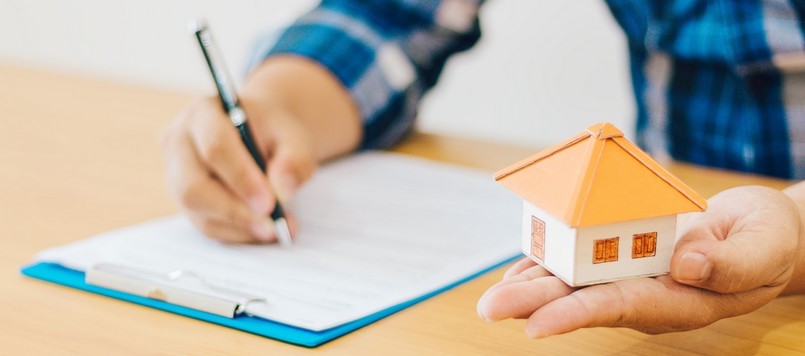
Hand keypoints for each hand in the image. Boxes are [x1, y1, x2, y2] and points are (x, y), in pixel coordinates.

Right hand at [160, 95, 315, 242]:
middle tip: (271, 225)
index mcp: (204, 113)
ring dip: (239, 226)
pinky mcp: (183, 199)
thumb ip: (294, 160)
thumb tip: (282, 190)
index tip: (270, 203)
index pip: (215, 148)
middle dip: (235, 210)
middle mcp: (179, 142)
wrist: (259, 135)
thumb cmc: (273, 133)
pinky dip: (237, 233)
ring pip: (197, 210)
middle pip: (194, 185)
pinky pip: (205, 224)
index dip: (242, 179)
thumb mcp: (294, 137)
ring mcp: (175, 173)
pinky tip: (263, 230)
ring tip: (276, 228)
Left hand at [477, 186, 801, 336]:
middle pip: (583, 298)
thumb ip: (730, 263)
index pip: (620, 307)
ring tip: (490, 296)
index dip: (577, 316)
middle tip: (489, 308)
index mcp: (678, 299)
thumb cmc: (767, 241)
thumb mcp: (762, 248)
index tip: (536, 325)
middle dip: (534, 304)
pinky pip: (580, 260)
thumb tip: (687, 266)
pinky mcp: (623, 252)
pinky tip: (519, 269)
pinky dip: (549, 261)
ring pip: (574, 281)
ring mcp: (631, 272)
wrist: (760, 231)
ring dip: (531, 286)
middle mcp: (645, 291)